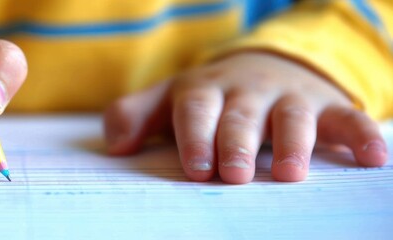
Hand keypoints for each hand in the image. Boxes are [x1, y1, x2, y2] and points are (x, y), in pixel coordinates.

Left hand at [104, 52, 386, 182]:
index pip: (196, 108)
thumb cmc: (208, 97)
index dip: (196, 136)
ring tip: (289, 174)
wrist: (261, 67)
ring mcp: (288, 96)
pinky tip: (374, 159)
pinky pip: (347, 118)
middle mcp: (247, 90)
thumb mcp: (168, 99)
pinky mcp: (325, 105)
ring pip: (292, 115)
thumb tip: (115, 146)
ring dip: (293, 142)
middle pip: (241, 114)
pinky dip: (362, 135)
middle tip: (233, 175)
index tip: (196, 168)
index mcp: (204, 89)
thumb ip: (135, 116)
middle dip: (237, 142)